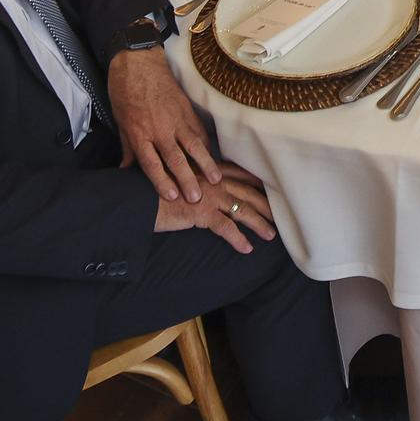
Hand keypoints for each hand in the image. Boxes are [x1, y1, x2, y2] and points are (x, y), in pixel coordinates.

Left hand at [109, 47, 222, 202]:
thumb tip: (125, 171)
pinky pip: (198, 131)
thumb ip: (128, 149)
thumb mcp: (120, 123)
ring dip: (205, 164)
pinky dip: (206, 145)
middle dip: (188, 180)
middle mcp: (159, 130)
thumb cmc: (124, 93)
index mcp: (140, 134)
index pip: (152, 164)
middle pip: (176, 159)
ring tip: (216, 179)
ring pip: (193, 146)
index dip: (163, 181)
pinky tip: (213, 157)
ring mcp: (176, 119)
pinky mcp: (187, 110)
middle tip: (198, 197)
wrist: (138, 63)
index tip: (173, 196)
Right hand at [154, 167, 276, 253]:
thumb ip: (198, 182)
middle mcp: (213, 182)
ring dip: (259, 224)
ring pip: (242, 210)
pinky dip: (238, 240)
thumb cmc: (158, 190)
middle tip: (280, 217)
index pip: (241, 175)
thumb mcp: (181, 180)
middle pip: (247, 193)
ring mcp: (209, 197)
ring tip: (270, 235)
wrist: (139, 197)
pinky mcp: (201, 213)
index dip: (258, 184)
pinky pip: (226, 228)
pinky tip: (247, 249)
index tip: (272, 191)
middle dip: (265, 205)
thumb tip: (207, 190)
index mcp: (209, 171)